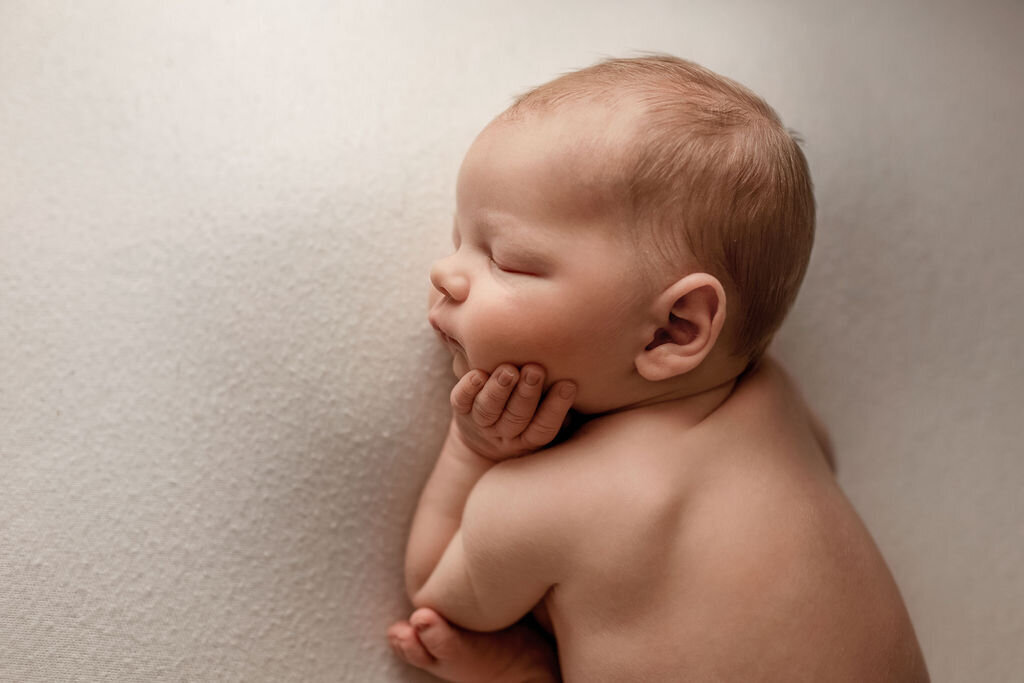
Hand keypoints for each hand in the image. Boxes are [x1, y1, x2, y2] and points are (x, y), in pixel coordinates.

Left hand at [450, 363, 575, 461]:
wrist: (482, 437)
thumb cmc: (526, 417)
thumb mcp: (543, 418)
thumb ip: (558, 402)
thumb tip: (583, 375)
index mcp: (528, 438)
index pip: (544, 427)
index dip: (556, 407)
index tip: (569, 384)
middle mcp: (504, 434)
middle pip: (516, 418)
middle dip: (526, 394)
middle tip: (535, 370)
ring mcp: (480, 423)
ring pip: (489, 410)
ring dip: (499, 389)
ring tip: (509, 370)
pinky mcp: (460, 410)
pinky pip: (460, 401)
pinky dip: (468, 388)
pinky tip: (477, 375)